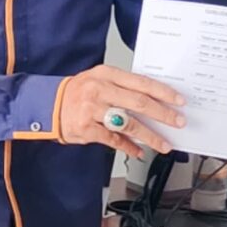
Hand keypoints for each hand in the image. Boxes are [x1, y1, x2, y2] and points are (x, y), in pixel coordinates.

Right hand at [57, 66, 185, 158]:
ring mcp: (92, 110)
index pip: (141, 82)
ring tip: (163, 144)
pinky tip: (139, 152)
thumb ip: (123, 87)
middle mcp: (100, 90)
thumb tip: (153, 101)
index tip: (178, 101)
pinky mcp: (87, 129)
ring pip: (129, 124)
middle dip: (163, 114)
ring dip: (150, 136)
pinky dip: (129, 148)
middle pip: (139, 103)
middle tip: (178, 122)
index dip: (163, 92)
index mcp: (106, 75)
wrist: (47, 105)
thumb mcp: (98, 80)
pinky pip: (114, 140)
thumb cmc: (77, 93)